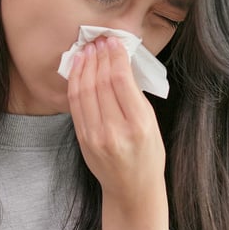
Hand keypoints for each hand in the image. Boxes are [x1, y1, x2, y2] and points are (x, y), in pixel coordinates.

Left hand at [66, 36, 165, 201]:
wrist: (132, 189)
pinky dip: (75, 81)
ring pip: (84, 90)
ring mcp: (95, 136)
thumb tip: (119, 62)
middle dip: (99, 57)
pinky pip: (75, 103)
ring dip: (85, 65)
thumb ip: (135, 96)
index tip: (114, 42)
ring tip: (88, 49)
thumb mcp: (152, 124)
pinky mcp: (82, 138)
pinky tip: (78, 67)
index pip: (121, 81)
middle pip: (101, 83)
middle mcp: (115, 130)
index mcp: (139, 125)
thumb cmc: (148, 155)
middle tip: (100, 40)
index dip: (115, 57)